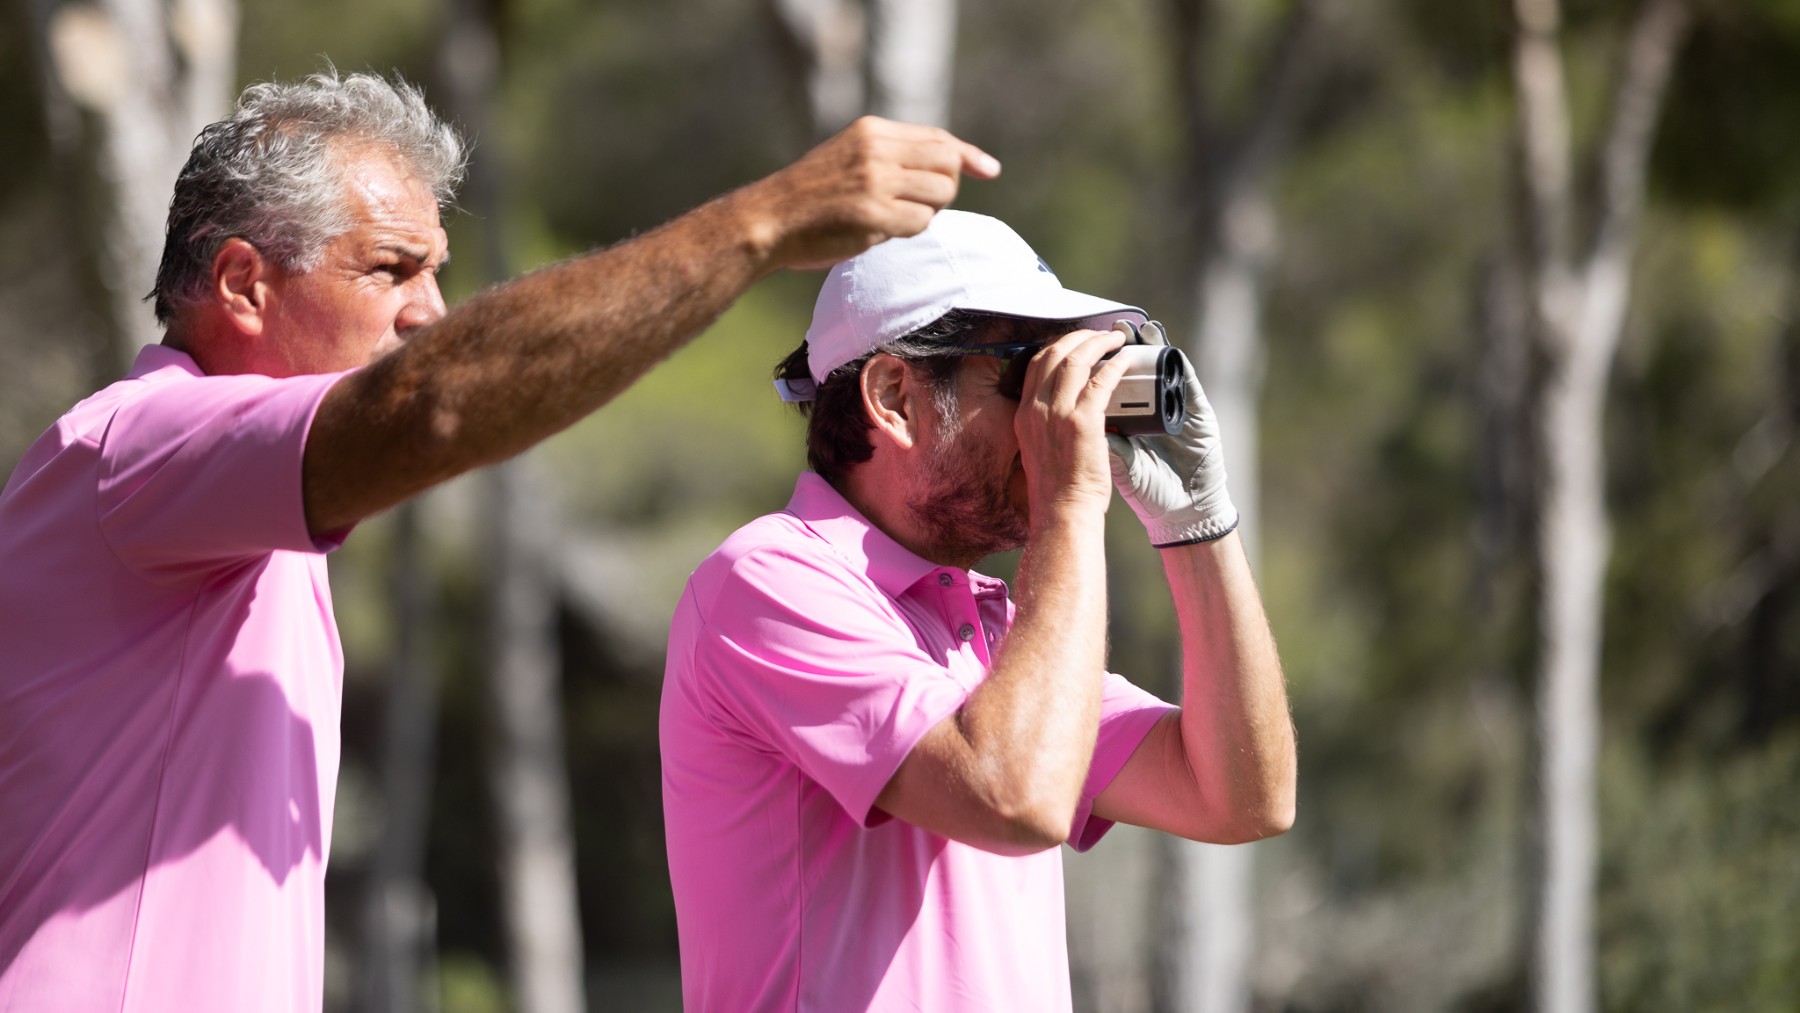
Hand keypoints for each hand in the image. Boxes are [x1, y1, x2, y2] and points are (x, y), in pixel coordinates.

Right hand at [737, 116, 1000, 271]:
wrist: (768, 220)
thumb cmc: (810, 197)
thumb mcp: (851, 156)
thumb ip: (892, 155)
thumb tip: (950, 165)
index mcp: (872, 130)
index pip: (938, 137)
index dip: (968, 155)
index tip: (989, 169)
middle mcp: (877, 149)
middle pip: (948, 163)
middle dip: (945, 187)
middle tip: (917, 204)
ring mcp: (876, 181)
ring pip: (940, 194)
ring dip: (926, 213)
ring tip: (892, 218)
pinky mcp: (873, 214)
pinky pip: (921, 223)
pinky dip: (909, 232)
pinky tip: (880, 231)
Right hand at [1015, 328, 1131, 522]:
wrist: (1062, 512)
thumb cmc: (1056, 489)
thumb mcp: (1038, 449)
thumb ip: (1046, 425)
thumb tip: (1065, 409)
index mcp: (1024, 415)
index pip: (1035, 364)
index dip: (1057, 345)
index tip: (1076, 342)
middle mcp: (1036, 409)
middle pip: (1053, 353)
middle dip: (1079, 337)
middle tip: (1100, 334)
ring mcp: (1057, 414)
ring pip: (1075, 359)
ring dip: (1098, 343)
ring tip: (1116, 339)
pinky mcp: (1082, 422)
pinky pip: (1101, 380)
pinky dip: (1115, 365)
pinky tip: (1126, 360)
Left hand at [1106, 331, 1238, 546]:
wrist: (1182, 512)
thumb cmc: (1150, 491)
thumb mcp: (1120, 464)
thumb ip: (1105, 441)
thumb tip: (1077, 419)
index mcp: (1130, 420)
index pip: (1114, 381)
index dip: (1102, 360)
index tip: (1088, 343)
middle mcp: (1154, 410)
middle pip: (1139, 367)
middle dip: (1126, 345)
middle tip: (1117, 328)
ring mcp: (1177, 410)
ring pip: (1164, 369)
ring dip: (1154, 346)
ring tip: (1144, 330)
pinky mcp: (1201, 416)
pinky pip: (1189, 385)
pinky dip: (1181, 366)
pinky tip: (1172, 352)